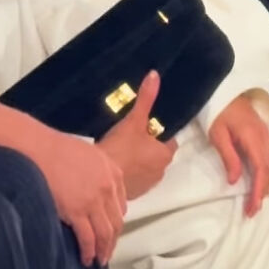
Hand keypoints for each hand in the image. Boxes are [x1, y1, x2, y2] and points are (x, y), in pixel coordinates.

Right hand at [31, 130, 125, 267]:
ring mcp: (93, 201)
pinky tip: (86, 258)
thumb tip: (97, 191)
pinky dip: (89, 251)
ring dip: (103, 250)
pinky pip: (88, 238)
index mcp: (113, 173)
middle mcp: (108, 189)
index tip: (110, 232)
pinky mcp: (77, 212)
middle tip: (107, 252)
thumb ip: (100, 173)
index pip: (121, 206)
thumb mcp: (89, 155)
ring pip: (105, 234)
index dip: (115, 223)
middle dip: (112, 240)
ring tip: (98, 260)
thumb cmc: (57, 149)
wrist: (39, 149)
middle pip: (116, 223)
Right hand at [99, 71, 175, 198]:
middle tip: (129, 135)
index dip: (158, 132)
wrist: (99, 178)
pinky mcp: (132, 194)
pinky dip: (127, 173)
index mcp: (164, 154)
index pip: (169, 140)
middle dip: (147, 147)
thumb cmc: (120, 147)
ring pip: (145, 167)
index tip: (145, 126)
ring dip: (137, 161)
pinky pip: (134, 179)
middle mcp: (160, 172)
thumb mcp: (133, 120)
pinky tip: (115, 164)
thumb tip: (155, 75)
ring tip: (120, 149)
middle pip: (157, 154)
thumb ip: (146, 98)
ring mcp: (146, 185)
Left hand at [209, 95, 268, 216]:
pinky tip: (265, 179)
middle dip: (264, 192)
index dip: (258, 192)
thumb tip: (234, 181)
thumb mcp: (217, 135)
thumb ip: (228, 157)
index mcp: (253, 138)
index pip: (261, 170)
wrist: (223, 89)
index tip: (252, 208)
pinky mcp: (268, 133)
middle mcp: (266, 138)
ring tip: (258, 197)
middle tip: (252, 209)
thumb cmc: (217, 111)